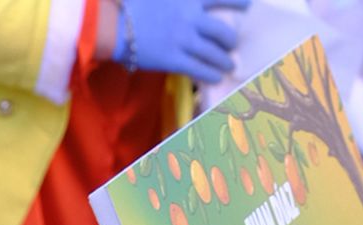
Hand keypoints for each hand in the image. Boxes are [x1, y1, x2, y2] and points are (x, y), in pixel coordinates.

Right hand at [119, 0, 249, 81]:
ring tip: (228, 65)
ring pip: (214, 54)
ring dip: (224, 61)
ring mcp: (183, 41)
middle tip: (231, 46)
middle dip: (230, 41)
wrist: (114, 23)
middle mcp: (191, 18)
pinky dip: (211, 74)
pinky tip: (216, 77)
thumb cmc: (134, 3)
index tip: (248, 5)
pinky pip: (200, 70)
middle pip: (222, 32)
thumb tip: (193, 3)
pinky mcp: (173, 60)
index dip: (239, 1)